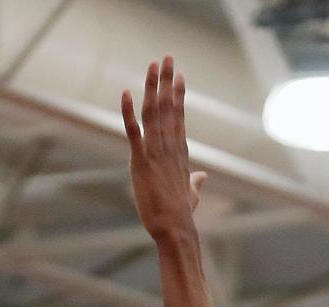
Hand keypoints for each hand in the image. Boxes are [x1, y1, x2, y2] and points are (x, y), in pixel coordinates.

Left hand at [122, 56, 206, 242]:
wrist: (175, 229)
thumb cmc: (182, 216)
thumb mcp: (191, 194)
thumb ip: (195, 182)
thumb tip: (203, 177)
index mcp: (180, 153)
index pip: (179, 117)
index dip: (178, 94)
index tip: (178, 75)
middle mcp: (170, 147)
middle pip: (169, 107)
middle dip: (167, 80)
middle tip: (167, 57)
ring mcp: (156, 153)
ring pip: (154, 112)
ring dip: (152, 86)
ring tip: (153, 64)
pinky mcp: (141, 161)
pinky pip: (133, 131)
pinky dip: (128, 111)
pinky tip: (125, 93)